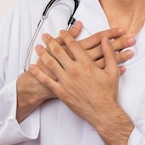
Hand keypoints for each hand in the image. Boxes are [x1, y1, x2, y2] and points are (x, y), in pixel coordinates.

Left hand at [16, 22, 134, 121]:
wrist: (102, 112)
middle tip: (45, 36)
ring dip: (43, 54)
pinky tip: (32, 67)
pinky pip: (46, 80)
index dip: (66, 37)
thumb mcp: (112, 71)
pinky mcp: (61, 92)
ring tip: (38, 47)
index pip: (73, 45)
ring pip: (51, 63)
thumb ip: (109, 53)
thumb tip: (105, 40)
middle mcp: (74, 70)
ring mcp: (66, 81)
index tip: (62, 32)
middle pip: (59, 52)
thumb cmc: (108, 93)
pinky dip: (37, 73)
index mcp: (86, 64)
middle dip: (51, 42)